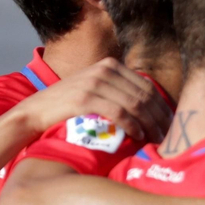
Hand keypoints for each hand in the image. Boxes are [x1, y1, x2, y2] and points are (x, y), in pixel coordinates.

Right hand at [15, 58, 171, 143]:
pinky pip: (119, 112)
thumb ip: (119, 90)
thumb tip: (150, 106)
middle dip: (159, 117)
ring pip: (135, 104)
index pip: (147, 85)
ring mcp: (94, 82)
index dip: (162, 106)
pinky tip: (138, 136)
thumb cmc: (68, 105)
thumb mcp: (96, 88)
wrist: (35, 112)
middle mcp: (104, 69)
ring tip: (155, 139)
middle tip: (167, 135)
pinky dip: (133, 125)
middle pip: (144, 95)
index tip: (169, 123)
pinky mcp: (85, 98)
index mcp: (110, 65)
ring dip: (149, 124)